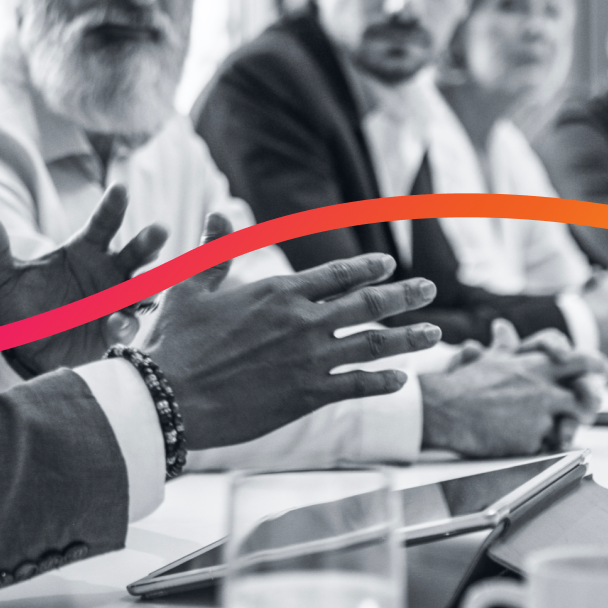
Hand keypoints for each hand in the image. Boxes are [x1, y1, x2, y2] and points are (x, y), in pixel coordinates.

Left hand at [0, 184, 167, 372]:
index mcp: (85, 249)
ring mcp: (116, 302)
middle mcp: (108, 272)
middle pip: (135, 253)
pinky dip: (124, 324)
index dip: (113, 206)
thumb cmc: (23, 304)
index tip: (121, 189)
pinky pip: (127, 325)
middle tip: (159, 230)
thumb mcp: (4, 277)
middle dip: (148, 242)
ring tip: (147, 282)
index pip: (103, 223)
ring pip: (141, 288)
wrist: (25, 349)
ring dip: (149, 284)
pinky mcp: (115, 332)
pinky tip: (115, 324)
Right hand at [135, 235, 442, 450]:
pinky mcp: (307, 395)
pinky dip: (382, 381)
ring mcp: (309, 360)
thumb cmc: (176, 340)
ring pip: (371, 344)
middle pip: (365, 304)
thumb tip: (219, 212)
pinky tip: (401, 380)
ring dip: (407, 339)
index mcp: (277, 291)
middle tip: (430, 290)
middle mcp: (302, 322)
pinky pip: (356, 386)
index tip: (389, 264)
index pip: (336, 274)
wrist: (172, 395)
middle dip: (403, 296)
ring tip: (435, 334)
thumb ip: (216, 250)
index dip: (367, 268)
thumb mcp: (191, 286)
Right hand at [421, 321, 594, 456]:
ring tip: (551, 431)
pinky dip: (538, 445)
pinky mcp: (532, 442)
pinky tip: (522, 441)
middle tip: (583, 410)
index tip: (603, 367)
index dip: (594, 364)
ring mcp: (540, 417)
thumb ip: (504, 346)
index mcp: (535, 368)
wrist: (445, 410)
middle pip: (585, 399)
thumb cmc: (464, 384)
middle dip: (586, 406)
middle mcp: (544, 391)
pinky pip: (545, 446)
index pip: (579, 361)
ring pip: (568, 425)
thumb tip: (503, 327)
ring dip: (562, 428)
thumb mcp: (488, 359)